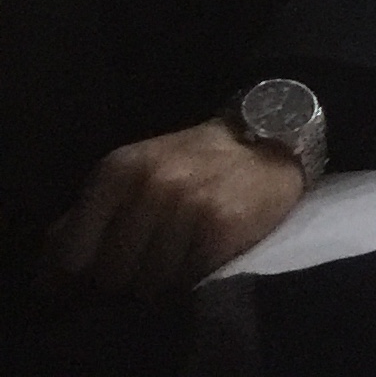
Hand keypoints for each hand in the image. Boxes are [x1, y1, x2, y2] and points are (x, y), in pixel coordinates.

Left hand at [47, 121, 301, 292]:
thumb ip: (87, 217)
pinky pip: (187, 281)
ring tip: (177, 259)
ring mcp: (188, 204)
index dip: (83, 275)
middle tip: (147, 263)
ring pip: (149, 285)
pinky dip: (191, 279)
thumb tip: (52, 273)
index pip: (74, 255)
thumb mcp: (133, 174)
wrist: (271, 142)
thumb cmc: (192, 164)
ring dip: (161, 283)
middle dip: (125, 280)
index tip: (100, 273)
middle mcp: (151, 183)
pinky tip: (201, 258)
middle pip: (111, 275)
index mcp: (117, 170)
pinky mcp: (222, 225)